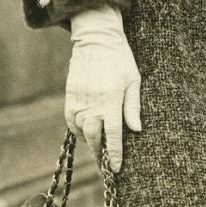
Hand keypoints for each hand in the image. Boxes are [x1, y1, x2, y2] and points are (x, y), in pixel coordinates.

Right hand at [66, 6, 141, 172]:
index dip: (115, 155)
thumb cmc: (120, 58)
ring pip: (81, 130)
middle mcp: (93, 102)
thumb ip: (133, 107)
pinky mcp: (70, 94)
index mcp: (111, 99)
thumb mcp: (133, 80)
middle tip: (106, 163)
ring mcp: (79, 98)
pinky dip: (77, 129)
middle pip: (94, 137)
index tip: (116, 169)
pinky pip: (70, 119)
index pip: (112, 135)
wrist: (96, 37)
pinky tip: (85, 132)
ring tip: (98, 147)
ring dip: (89, 142)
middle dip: (100, 153)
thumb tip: (136, 130)